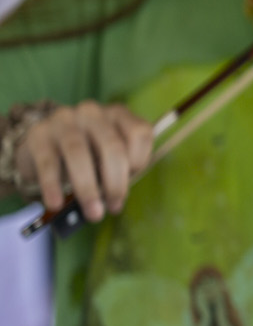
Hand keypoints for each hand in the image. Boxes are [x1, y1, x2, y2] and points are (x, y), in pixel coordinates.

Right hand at [13, 101, 153, 220]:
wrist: (42, 146)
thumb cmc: (87, 153)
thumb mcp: (108, 155)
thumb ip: (121, 167)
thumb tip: (117, 198)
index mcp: (118, 114)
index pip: (139, 133)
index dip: (140, 160)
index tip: (133, 180)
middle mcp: (92, 112)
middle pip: (111, 146)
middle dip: (115, 182)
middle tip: (114, 207)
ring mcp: (64, 120)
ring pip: (79, 154)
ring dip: (87, 189)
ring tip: (92, 213)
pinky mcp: (39, 134)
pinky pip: (49, 163)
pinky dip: (53, 186)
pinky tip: (55, 204)